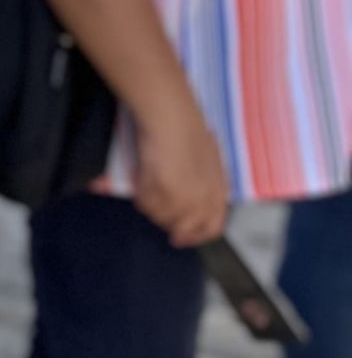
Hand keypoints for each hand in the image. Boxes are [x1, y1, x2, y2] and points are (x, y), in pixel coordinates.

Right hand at [131, 96, 229, 246]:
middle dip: (167, 219)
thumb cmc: (188, 131)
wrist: (172, 119)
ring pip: (159, 217)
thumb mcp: (209, 162)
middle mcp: (202, 201)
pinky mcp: (161, 193)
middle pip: (181, 228)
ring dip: (152, 203)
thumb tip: (194, 204)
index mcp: (218, 193)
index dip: (194, 236)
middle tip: (157, 204)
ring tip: (151, 179)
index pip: (211, 228)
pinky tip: (144, 174)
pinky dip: (140, 194)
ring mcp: (181, 199)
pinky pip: (144, 204)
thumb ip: (206, 187)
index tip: (179, 238)